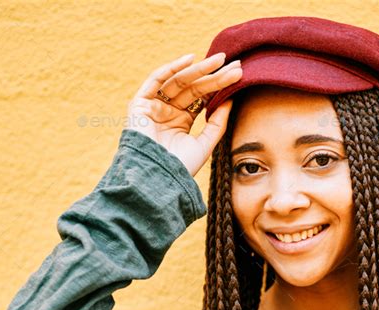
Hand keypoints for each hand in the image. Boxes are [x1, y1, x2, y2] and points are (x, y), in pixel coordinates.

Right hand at [127, 52, 241, 176]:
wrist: (157, 180)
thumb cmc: (179, 168)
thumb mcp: (204, 144)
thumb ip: (217, 123)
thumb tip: (231, 100)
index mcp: (181, 121)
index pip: (201, 97)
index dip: (219, 86)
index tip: (238, 75)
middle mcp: (167, 111)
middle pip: (193, 87)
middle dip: (214, 75)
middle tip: (235, 65)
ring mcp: (153, 106)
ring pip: (179, 81)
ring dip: (199, 69)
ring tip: (220, 60)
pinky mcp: (139, 103)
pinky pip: (156, 80)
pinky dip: (171, 68)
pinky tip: (191, 59)